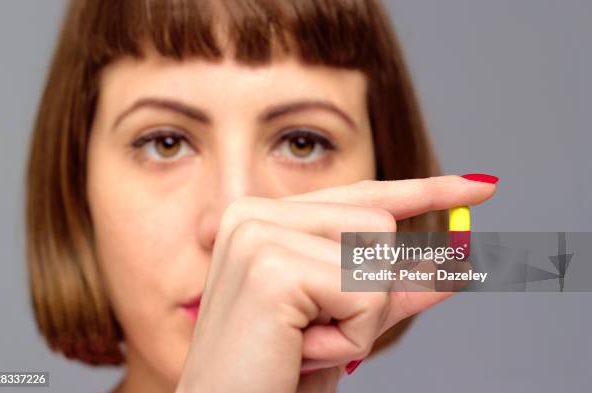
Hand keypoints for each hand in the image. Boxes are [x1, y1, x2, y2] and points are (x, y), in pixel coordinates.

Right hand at [175, 176, 496, 392]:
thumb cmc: (274, 373)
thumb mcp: (343, 323)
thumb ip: (394, 288)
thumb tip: (453, 264)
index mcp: (261, 218)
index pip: (359, 196)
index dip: (422, 191)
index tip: (481, 186)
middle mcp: (252, 213)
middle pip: (378, 224)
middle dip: (371, 293)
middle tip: (315, 335)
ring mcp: (257, 234)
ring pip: (377, 255)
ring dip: (360, 317)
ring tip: (304, 343)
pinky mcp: (272, 268)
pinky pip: (365, 293)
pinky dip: (351, 337)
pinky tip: (301, 350)